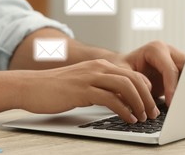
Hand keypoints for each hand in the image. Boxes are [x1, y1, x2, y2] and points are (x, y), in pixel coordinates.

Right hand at [18, 59, 160, 122]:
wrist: (31, 86)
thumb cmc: (57, 88)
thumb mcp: (84, 84)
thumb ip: (102, 87)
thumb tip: (121, 100)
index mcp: (100, 65)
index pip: (131, 73)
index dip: (146, 88)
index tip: (151, 102)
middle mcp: (98, 68)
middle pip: (133, 78)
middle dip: (147, 96)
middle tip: (153, 112)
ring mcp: (90, 77)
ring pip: (125, 86)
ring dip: (138, 103)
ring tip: (143, 117)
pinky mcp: (82, 90)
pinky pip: (110, 98)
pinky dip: (123, 110)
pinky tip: (128, 119)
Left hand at [117, 41, 184, 105]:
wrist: (123, 67)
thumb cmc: (121, 67)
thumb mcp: (122, 72)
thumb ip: (134, 79)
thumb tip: (147, 90)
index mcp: (156, 49)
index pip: (170, 69)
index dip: (172, 87)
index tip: (171, 103)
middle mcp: (169, 51)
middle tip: (183, 104)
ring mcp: (176, 59)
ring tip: (184, 105)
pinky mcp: (179, 70)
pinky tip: (182, 103)